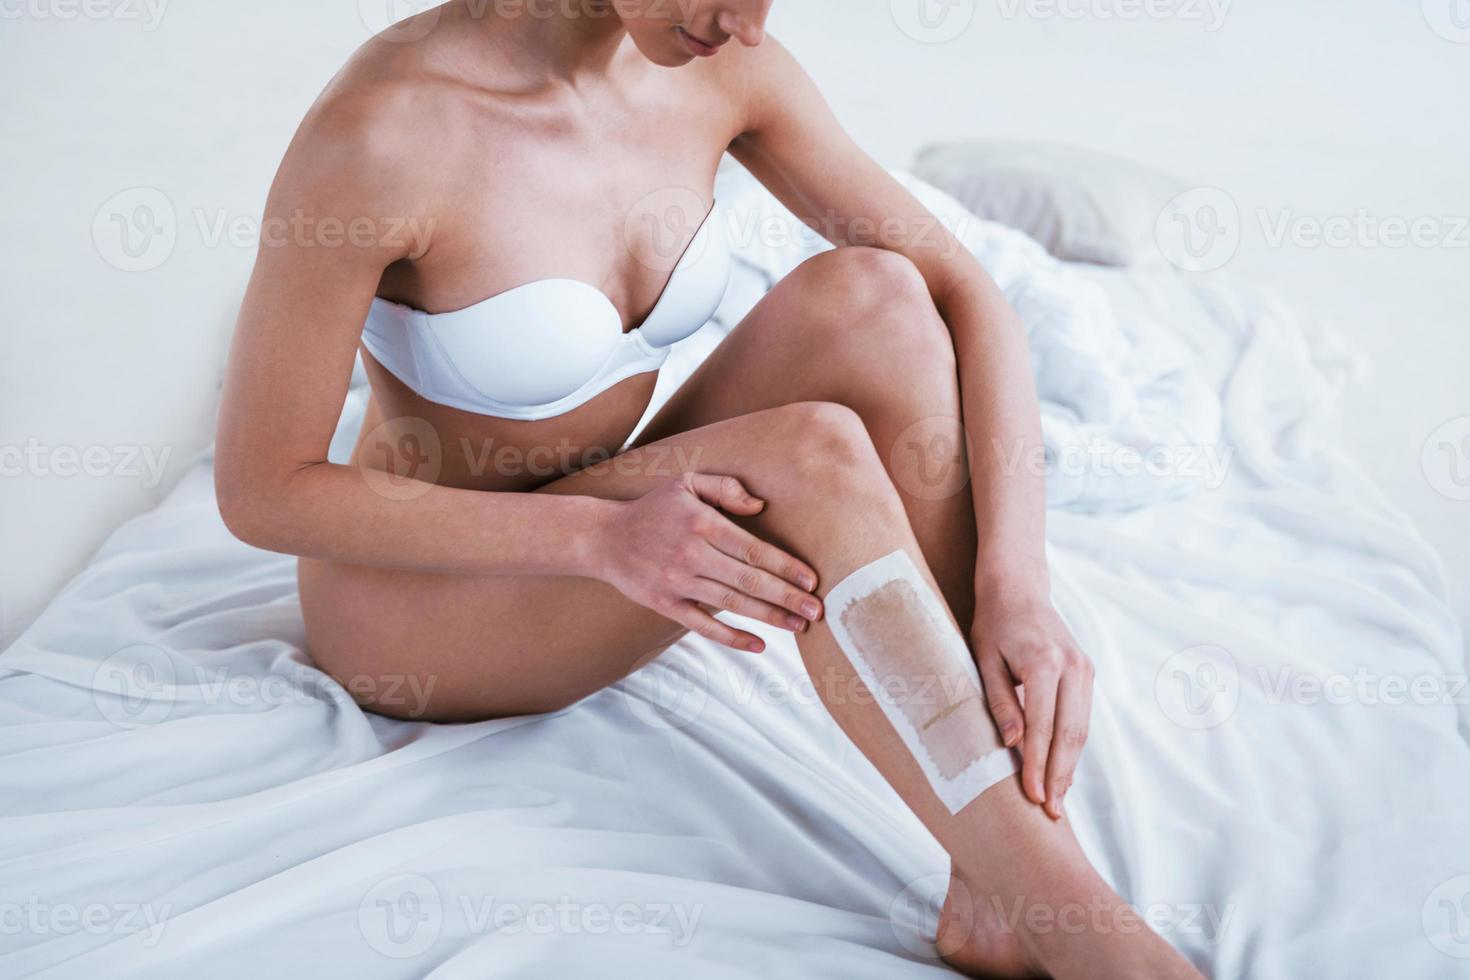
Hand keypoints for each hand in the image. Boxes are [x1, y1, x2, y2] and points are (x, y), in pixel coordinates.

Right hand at [593, 472, 822, 652]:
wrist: (604, 538)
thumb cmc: (654, 509)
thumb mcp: (687, 483)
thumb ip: (726, 488)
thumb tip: (761, 506)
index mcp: (701, 524)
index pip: (753, 549)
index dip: (785, 566)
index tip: (812, 580)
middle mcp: (691, 555)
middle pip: (748, 580)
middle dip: (787, 597)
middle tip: (817, 611)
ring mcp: (678, 583)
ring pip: (732, 603)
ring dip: (769, 617)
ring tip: (799, 626)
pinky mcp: (665, 605)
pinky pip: (703, 625)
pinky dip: (731, 637)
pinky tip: (758, 644)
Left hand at [971, 590, 1093, 819]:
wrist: (1018, 589)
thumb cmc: (993, 624)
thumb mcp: (984, 658)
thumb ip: (1000, 701)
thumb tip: (1013, 745)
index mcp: (1045, 663)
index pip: (1043, 727)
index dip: (1037, 765)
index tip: (1033, 798)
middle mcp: (1073, 666)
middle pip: (1070, 734)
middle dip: (1060, 776)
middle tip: (1051, 812)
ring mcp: (1085, 669)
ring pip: (1082, 730)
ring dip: (1070, 766)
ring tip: (1057, 800)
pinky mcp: (1087, 672)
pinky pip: (1082, 718)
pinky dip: (1072, 747)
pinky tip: (1061, 770)